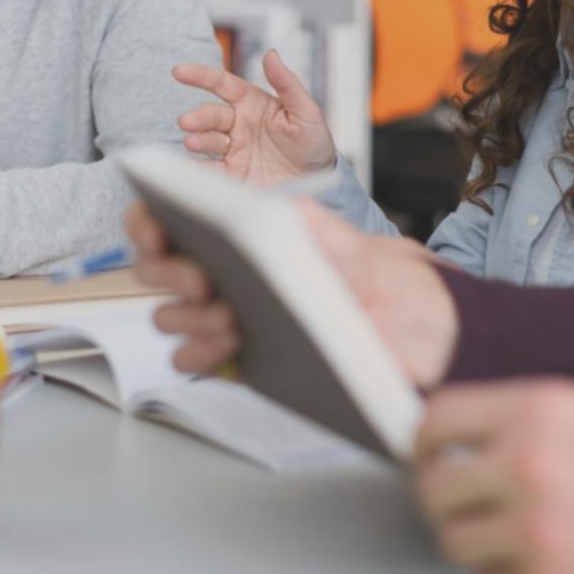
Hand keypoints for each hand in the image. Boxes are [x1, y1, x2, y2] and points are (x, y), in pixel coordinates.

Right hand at [131, 198, 459, 387]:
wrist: (423, 331)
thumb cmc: (383, 279)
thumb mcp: (346, 238)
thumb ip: (300, 221)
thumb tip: (251, 211)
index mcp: (241, 235)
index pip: (171, 221)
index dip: (149, 221)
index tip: (157, 227)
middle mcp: (227, 275)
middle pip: (160, 270)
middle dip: (169, 271)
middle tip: (203, 279)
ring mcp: (228, 318)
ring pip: (171, 318)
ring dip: (187, 316)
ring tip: (227, 315)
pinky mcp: (241, 362)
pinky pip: (197, 361)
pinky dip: (200, 353)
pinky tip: (227, 345)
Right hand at [174, 50, 336, 186]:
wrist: (319, 182)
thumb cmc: (313, 142)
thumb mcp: (306, 111)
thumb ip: (287, 84)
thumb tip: (271, 54)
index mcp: (252, 103)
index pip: (222, 84)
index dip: (201, 76)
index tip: (180, 72)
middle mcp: (238, 124)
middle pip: (212, 115)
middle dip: (198, 117)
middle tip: (187, 122)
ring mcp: (233, 149)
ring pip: (208, 140)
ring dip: (198, 140)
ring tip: (191, 142)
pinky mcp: (232, 174)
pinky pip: (211, 170)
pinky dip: (197, 169)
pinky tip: (189, 167)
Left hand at [414, 380, 573, 573]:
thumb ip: (529, 432)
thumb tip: (465, 452)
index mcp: (543, 411)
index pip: (438, 421)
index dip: (426, 444)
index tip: (427, 457)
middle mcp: (530, 469)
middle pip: (436, 492)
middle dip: (449, 504)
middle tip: (469, 511)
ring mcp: (537, 539)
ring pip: (460, 550)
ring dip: (484, 551)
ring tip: (534, 546)